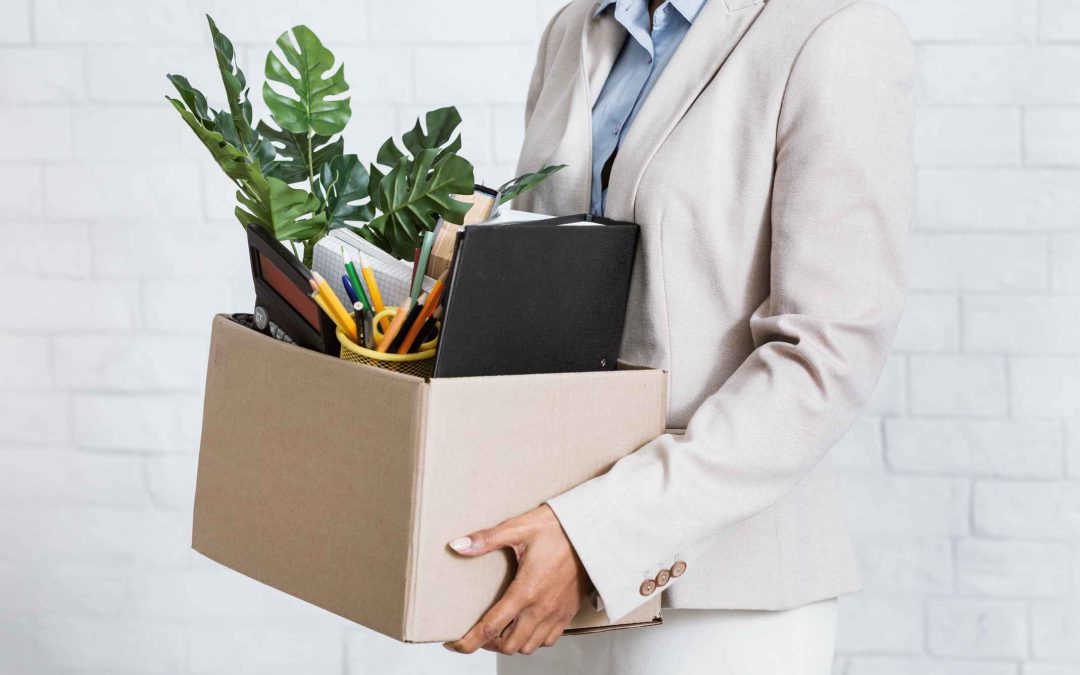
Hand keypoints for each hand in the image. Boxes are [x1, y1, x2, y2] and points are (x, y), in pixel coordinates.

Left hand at [443, 505, 587, 654]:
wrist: (595, 531)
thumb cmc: (559, 527)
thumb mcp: (519, 528)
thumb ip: (487, 539)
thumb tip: (457, 545)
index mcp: (525, 591)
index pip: (490, 628)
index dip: (468, 642)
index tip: (454, 644)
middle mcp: (541, 608)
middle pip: (509, 645)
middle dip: (488, 644)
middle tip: (477, 632)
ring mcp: (556, 613)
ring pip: (529, 647)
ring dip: (511, 643)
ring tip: (499, 630)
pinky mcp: (568, 612)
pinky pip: (548, 640)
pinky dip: (533, 640)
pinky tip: (525, 625)